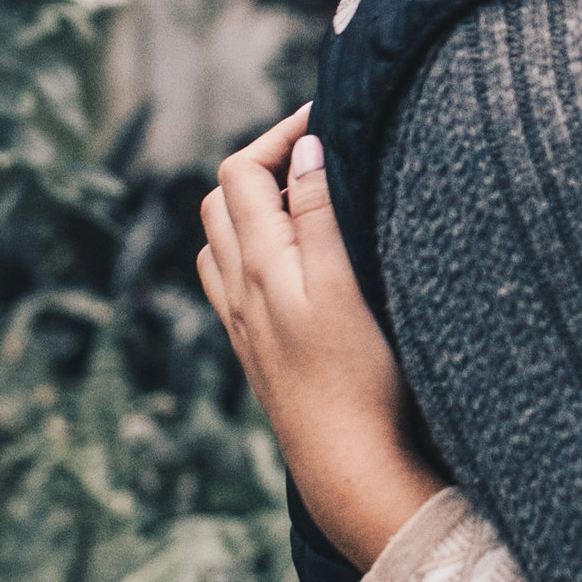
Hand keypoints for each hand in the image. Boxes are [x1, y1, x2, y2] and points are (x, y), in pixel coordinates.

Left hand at [198, 107, 442, 571]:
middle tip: (325, 150)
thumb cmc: (359, 379)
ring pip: (223, 241)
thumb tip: (306, 149)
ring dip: (255, 205)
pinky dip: (253, 249)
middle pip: (222, 198)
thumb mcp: (345, 284)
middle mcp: (238, 291)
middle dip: (265, 161)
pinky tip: (294, 261)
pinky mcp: (259, 352)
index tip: (329, 115)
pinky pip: (233, 281)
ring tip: (310, 197)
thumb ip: (318, 215)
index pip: (241, 169)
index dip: (280, 132)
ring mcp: (244, 325)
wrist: (349, 466)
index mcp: (257, 265)